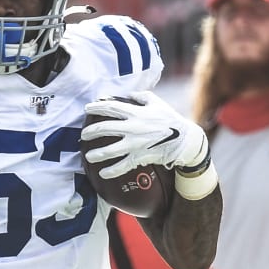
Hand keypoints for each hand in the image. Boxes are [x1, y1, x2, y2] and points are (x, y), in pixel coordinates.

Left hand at [81, 91, 208, 178]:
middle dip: (90, 131)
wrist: (184, 140)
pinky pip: (122, 166)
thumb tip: (129, 94)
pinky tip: (102, 174)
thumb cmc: (170, 119)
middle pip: (105, 128)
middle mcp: (133, 127)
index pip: (111, 107)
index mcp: (136, 112)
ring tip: (88, 156)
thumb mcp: (157, 102)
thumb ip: (141, 96)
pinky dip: (111, 171)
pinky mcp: (140, 157)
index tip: (87, 109)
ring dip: (96, 154)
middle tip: (83, 135)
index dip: (96, 107)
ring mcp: (135, 144)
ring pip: (109, 150)